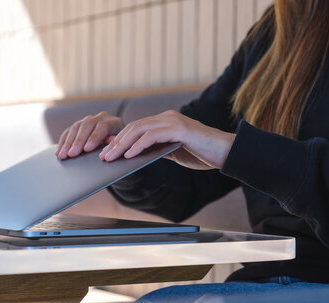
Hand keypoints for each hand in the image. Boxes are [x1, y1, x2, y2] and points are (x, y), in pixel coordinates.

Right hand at [56, 112, 124, 159]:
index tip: (87, 149)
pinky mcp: (79, 125)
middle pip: (87, 126)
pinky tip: (59, 151)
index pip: (103, 127)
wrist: (117, 142)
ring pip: (76, 128)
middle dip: (78, 141)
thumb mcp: (121, 147)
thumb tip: (110, 141)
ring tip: (62, 155)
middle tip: (71, 154)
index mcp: (114, 122)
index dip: (94, 138)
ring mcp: (89, 120)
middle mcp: (101, 118)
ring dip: (68, 143)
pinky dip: (63, 142)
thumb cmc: (120, 148)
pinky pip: (69, 131)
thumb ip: (116, 144)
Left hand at [99, 110, 235, 169]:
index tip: (105, 151)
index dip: (119, 139)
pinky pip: (153, 135)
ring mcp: (173, 121)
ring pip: (140, 129)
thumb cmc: (201, 154)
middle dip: (115, 142)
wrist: (226, 153)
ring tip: (110, 157)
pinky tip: (128, 155)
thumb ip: (155, 149)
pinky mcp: (179, 129)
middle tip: (102, 156)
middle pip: (133, 127)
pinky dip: (138, 145)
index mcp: (164, 122)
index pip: (135, 128)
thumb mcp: (172, 152)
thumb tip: (132, 154)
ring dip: (122, 145)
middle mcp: (167, 118)